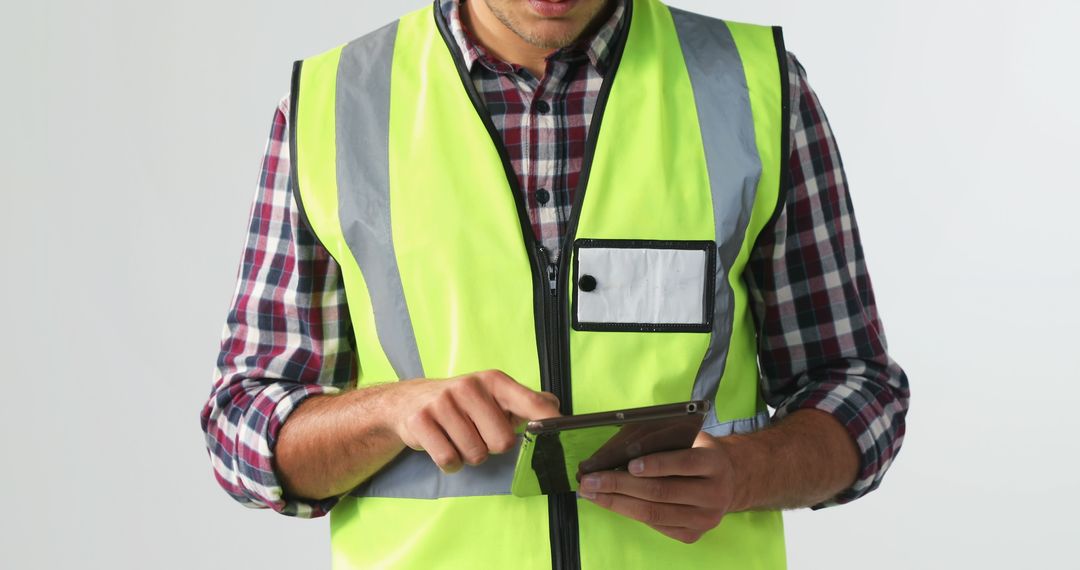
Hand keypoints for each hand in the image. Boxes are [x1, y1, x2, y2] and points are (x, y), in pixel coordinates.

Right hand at [393, 369, 560, 473]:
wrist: (407, 402)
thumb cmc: (460, 403)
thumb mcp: (493, 395)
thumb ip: (525, 402)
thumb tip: (554, 407)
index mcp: (494, 381)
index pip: (531, 402)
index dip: (548, 421)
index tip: (562, 433)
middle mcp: (470, 387)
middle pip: (503, 442)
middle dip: (492, 446)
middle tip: (478, 433)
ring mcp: (443, 403)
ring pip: (476, 454)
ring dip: (470, 455)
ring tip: (458, 437)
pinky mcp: (422, 422)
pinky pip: (450, 460)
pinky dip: (450, 462)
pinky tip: (444, 445)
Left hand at [577, 431, 734, 543]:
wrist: (727, 481)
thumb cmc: (696, 452)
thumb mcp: (687, 437)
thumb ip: (659, 439)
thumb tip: (615, 449)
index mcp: (714, 462)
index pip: (684, 463)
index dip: (656, 464)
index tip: (629, 464)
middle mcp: (714, 493)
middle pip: (662, 491)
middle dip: (619, 485)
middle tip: (590, 480)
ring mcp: (705, 518)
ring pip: (654, 513)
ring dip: (617, 503)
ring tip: (591, 494)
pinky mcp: (693, 535)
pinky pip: (656, 525)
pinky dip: (630, 513)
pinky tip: (611, 502)